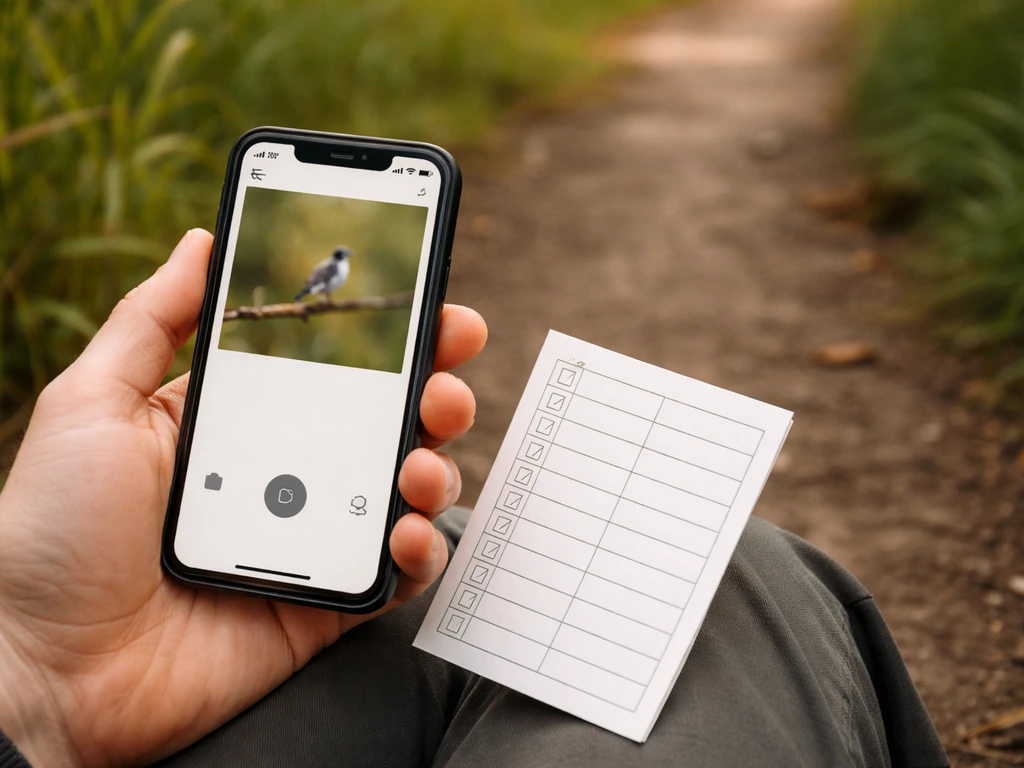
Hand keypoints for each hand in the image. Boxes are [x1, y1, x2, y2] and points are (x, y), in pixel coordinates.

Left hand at [0, 230, 486, 765]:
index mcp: (242, 423)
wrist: (46, 670)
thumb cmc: (54, 533)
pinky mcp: (325, 603)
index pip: (333, 368)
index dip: (392, 339)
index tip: (434, 310)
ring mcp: (311, 540)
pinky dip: (421, 551)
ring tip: (419, 466)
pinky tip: (403, 533)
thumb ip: (152, 320)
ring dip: (436, 468)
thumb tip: (199, 241)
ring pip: (405, 493)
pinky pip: (397, 574)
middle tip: (443, 384)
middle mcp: (287, 475)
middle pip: (387, 425)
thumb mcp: (93, 404)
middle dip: (436, 394)